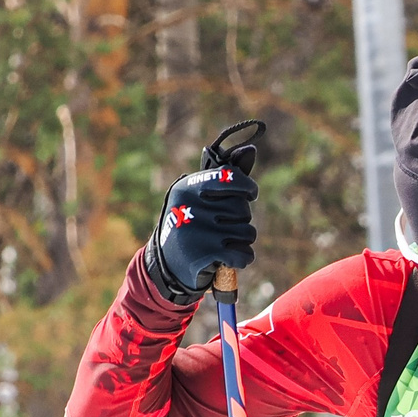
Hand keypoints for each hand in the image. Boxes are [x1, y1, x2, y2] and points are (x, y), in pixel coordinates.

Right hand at [144, 143, 258, 302]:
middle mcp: (190, 206)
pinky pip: (243, 253)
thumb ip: (226, 176)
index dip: (247, 186)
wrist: (166, 266)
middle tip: (223, 227)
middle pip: (242, 208)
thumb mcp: (200, 198)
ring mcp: (196, 231)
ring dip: (242, 240)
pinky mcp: (203, 255)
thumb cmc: (190, 224)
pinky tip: (229, 258)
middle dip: (240, 219)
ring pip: (247, 232)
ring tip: (224, 243)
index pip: (231, 177)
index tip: (250, 193)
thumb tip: (251, 150)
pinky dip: (242, 258)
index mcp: (187, 187)